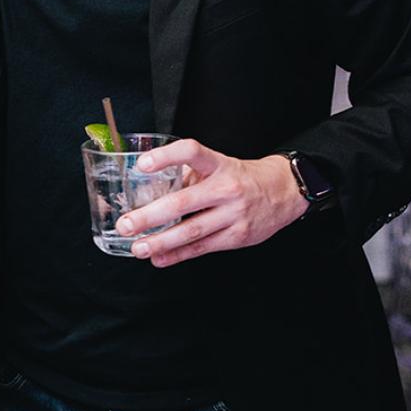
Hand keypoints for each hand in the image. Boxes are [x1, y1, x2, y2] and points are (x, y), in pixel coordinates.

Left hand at [116, 141, 307, 266]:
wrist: (284, 192)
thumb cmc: (242, 178)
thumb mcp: (218, 166)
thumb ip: (188, 175)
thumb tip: (148, 186)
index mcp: (219, 165)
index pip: (191, 152)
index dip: (166, 156)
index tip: (143, 164)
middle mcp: (226, 188)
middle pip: (183, 202)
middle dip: (150, 216)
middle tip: (126, 224)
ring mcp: (233, 214)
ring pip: (191, 231)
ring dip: (161, 242)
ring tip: (138, 247)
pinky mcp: (237, 236)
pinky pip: (202, 248)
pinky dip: (178, 255)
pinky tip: (159, 258)